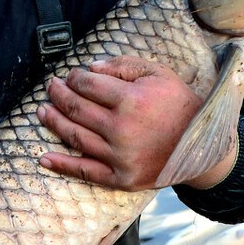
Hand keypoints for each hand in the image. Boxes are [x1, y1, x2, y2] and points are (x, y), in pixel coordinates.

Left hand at [36, 55, 235, 189]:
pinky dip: (61, 165)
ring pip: (74, 136)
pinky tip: (44, 158)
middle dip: (58, 95)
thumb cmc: (179, 104)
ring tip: (41, 111)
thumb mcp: (158, 74)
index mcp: (131, 100)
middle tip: (50, 88)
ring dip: (53, 122)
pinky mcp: (120, 178)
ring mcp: (119, 156)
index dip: (73, 78)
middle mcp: (121, 129)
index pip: (87, 85)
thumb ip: (123, 65)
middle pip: (76, 108)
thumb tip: (89, 68)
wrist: (202, 146)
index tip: (70, 76)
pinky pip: (84, 171)